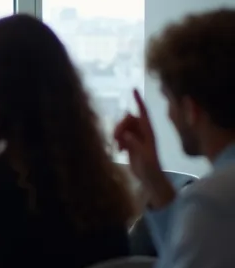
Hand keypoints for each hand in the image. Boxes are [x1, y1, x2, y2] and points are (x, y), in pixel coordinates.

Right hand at [114, 89, 172, 207]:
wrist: (150, 178)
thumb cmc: (150, 168)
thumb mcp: (143, 156)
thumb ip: (134, 144)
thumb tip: (125, 134)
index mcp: (149, 132)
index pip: (143, 112)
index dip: (138, 101)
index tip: (133, 89)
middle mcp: (142, 132)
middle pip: (128, 119)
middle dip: (120, 126)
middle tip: (116, 138)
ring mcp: (136, 137)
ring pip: (122, 127)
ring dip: (117, 134)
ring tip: (118, 147)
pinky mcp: (130, 143)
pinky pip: (119, 136)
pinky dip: (117, 141)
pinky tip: (120, 151)